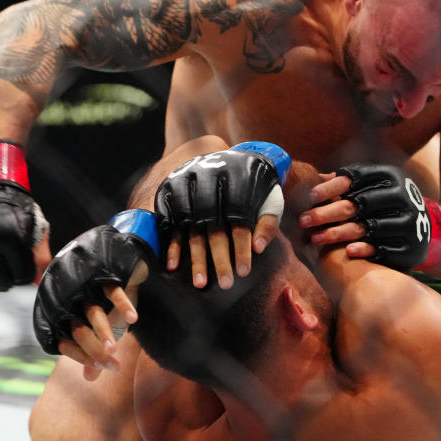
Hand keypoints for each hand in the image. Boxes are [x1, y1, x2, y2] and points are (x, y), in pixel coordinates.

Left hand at [33, 220, 155, 378]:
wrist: (104, 254)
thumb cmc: (99, 295)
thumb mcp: (96, 321)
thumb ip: (91, 347)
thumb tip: (89, 379)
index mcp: (64, 313)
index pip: (67, 340)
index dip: (81, 356)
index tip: (99, 369)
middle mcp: (71, 300)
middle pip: (80, 329)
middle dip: (94, 349)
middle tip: (112, 365)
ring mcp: (87, 287)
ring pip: (93, 312)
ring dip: (104, 332)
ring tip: (114, 349)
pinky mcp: (104, 273)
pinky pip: (112, 291)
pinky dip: (122, 305)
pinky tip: (133, 320)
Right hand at [154, 142, 289, 289]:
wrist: (236, 157)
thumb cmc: (258, 186)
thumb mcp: (270, 198)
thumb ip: (268, 222)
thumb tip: (258, 248)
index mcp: (238, 179)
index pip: (239, 220)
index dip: (241, 247)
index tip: (243, 272)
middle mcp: (210, 178)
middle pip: (214, 226)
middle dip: (220, 258)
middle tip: (225, 283)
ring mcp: (187, 182)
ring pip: (191, 226)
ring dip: (195, 256)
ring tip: (201, 283)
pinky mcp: (172, 187)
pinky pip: (170, 219)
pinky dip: (172, 243)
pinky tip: (173, 266)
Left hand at [301, 163, 440, 270]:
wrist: (426, 229)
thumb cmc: (385, 205)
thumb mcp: (372, 188)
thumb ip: (346, 183)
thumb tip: (314, 177)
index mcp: (391, 176)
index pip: (357, 178)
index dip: (332, 187)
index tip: (310, 197)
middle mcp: (403, 195)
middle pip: (359, 203)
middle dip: (327, 213)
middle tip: (303, 221)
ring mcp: (410, 221)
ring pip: (370, 227)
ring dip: (339, 233)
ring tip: (316, 239)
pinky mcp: (412, 246)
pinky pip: (385, 248)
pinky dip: (365, 249)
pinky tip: (347, 252)